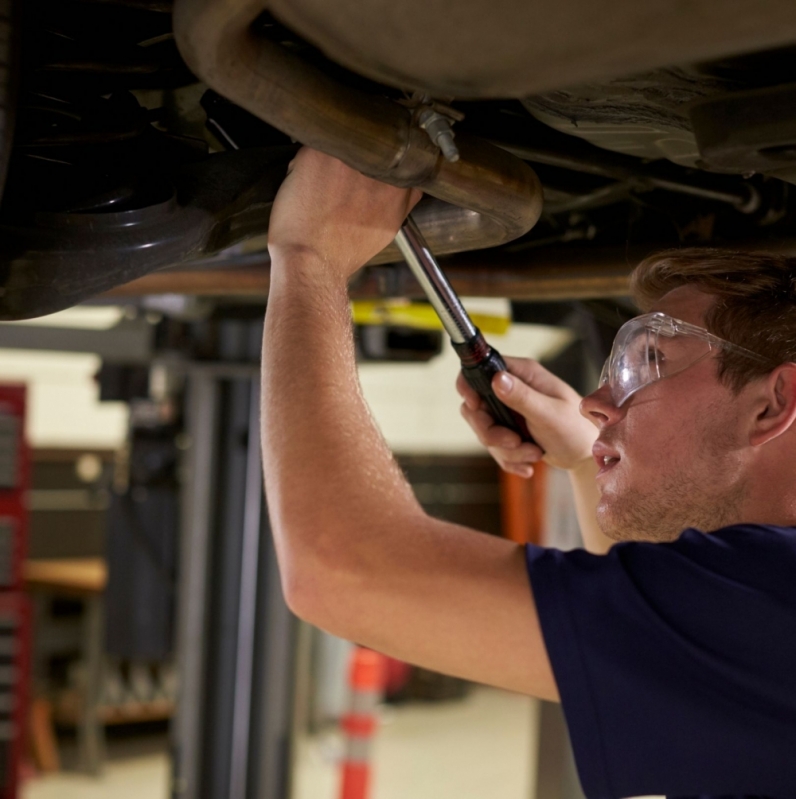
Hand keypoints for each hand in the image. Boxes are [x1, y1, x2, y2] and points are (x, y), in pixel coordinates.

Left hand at [268, 147, 421, 280]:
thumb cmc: (346, 250)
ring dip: (332, 158)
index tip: (370, 168)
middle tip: (343, 180)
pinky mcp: (316, 154)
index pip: (397, 152)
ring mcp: (346, 157)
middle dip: (356, 157)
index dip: (382, 157)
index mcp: (397, 183)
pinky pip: (313, 146)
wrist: (313, 260)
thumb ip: (405, 201)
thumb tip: (413, 185)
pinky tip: (307, 186)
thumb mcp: (389, 228)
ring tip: (325, 186)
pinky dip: (307, 163)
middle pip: (368, 144)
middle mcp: (374, 166)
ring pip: (341, 143)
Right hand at [458, 356, 596, 476]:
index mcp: (522, 374)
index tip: (475, 406)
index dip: (469, 387)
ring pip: (484, 431)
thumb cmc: (577, 429)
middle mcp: (512, 389)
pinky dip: (509, 459)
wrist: (586, 455)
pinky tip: (528, 464)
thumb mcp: (550, 413)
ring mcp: (508, 411)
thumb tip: (497, 379)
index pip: (481, 369)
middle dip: (492, 432)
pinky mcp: (508, 430)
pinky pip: (493, 447)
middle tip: (516, 442)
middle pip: (476, 408)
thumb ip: (522, 397)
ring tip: (534, 454)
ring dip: (506, 450)